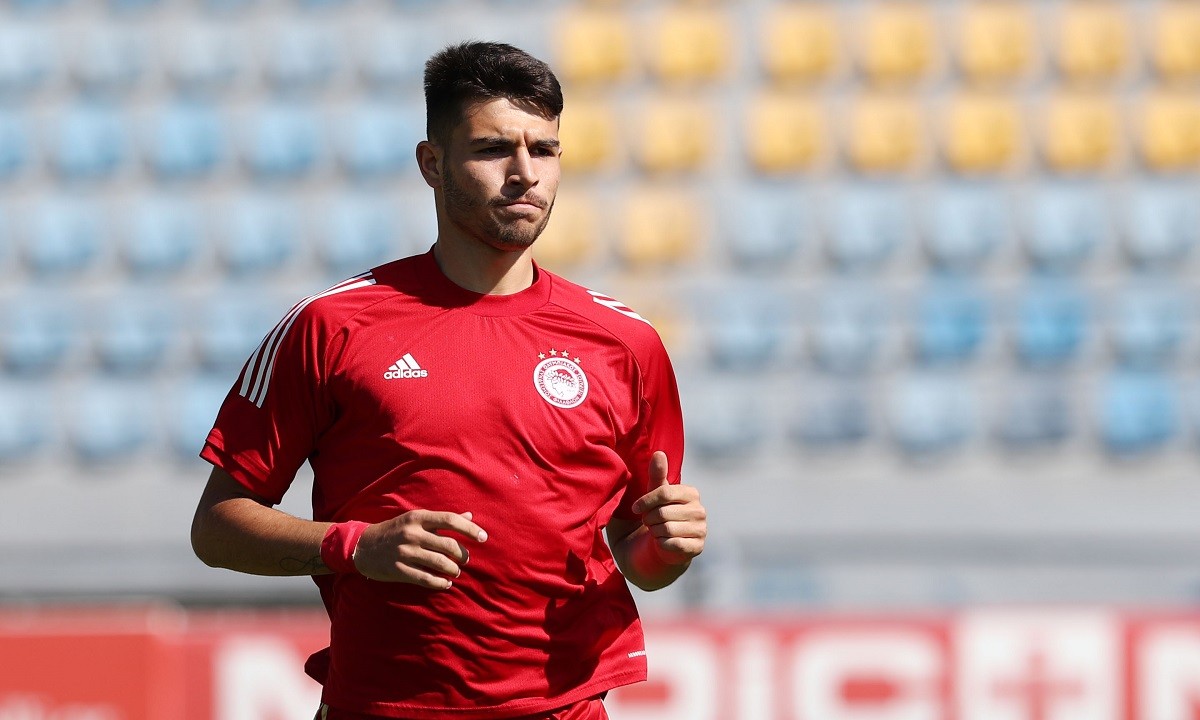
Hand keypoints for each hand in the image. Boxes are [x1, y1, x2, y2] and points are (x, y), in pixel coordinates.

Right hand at [353, 510, 487, 588]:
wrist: (363, 546)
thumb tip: (470, 515)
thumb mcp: (416, 519)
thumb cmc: (395, 530)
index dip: (470, 529)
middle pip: (448, 545)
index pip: (450, 520)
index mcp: (418, 518)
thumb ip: (442, 520)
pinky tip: (446, 583)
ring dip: (453, 569)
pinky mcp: (398, 570)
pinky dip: (440, 583)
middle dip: (462, 555)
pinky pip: (425, 578)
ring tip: (456, 571)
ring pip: (439, 563)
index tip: (483, 537)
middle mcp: (412, 534)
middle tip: (466, 560)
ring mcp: (404, 552)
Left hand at [630, 451, 705, 565]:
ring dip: (654, 531)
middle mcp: (700, 510)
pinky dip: (661, 544)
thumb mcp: (654, 494)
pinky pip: (673, 544)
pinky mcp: (698, 547)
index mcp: (691, 493)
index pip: (665, 493)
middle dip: (649, 519)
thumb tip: (659, 453)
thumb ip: (657, 474)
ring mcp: (701, 529)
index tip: (635, 508)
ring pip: (667, 529)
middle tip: (649, 522)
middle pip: (663, 513)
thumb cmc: (657, 515)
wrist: (661, 545)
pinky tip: (661, 542)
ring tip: (655, 531)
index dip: (646, 501)